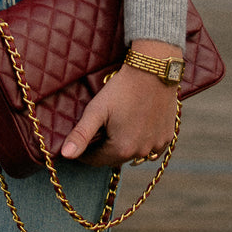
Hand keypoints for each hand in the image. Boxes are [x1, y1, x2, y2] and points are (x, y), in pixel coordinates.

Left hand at [60, 52, 179, 167]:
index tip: (78, 142)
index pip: (96, 160)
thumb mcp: (96, 110)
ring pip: (133, 153)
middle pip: (114, 158)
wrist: (152, 71)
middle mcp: (140, 153)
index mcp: (121, 149)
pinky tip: (136, 127)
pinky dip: (141, 141)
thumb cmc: (121, 89)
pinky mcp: (167, 137)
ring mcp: (156, 146)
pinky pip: (150, 147)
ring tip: (115, 127)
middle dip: (103, 149)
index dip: (84, 153)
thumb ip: (80, 135)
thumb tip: (65, 155)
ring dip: (123, 146)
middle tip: (97, 131)